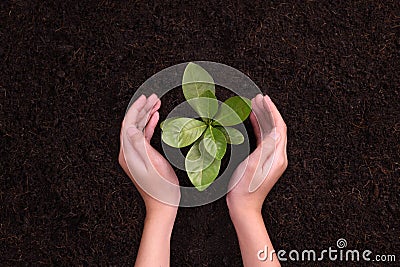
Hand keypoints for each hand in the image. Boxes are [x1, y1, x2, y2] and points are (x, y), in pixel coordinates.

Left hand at [118, 94, 179, 218]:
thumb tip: (130, 127)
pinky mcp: (142, 157)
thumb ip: (140, 145)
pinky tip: (155, 118)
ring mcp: (134, 155)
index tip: (145, 98)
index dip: (136, 109)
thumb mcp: (152, 164)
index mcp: (128, 153)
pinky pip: (143, 137)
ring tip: (156, 103)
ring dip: (146, 115)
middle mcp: (128, 152)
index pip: (128, 124)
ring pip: (138, 129)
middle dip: (142, 109)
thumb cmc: (161, 188)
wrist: (163, 205)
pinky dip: (149, 126)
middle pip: (132, 124)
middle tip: (153, 97)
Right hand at [226, 94, 285, 266]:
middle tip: (257, 98)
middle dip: (267, 111)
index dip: (272, 111)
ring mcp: (271, 158)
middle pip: (275, 128)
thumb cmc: (245, 189)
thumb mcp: (254, 166)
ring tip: (254, 105)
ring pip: (269, 132)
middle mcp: (277, 156)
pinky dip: (259, 128)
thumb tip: (278, 130)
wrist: (243, 206)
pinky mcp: (264, 161)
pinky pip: (264, 140)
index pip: (279, 127)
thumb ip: (266, 148)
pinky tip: (253, 121)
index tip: (264, 99)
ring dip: (263, 118)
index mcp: (278, 157)